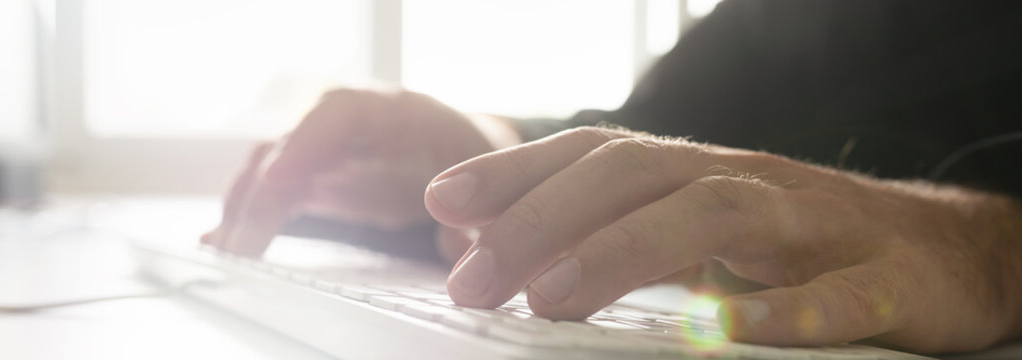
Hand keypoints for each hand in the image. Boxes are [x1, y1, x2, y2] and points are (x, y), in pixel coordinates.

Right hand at [204, 87, 518, 257]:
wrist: (457, 142)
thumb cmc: (465, 154)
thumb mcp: (482, 176)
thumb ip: (472, 211)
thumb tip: (461, 249)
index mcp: (392, 111)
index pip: (338, 115)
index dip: (303, 146)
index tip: (276, 183)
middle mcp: (344, 122)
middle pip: (287, 147)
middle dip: (259, 196)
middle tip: (241, 249)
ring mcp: (319, 145)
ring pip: (266, 169)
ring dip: (242, 211)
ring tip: (226, 256)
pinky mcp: (307, 173)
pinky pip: (268, 191)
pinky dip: (245, 217)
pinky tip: (221, 246)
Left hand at [424, 126, 1021, 352]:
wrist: (944, 250)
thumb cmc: (799, 242)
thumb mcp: (698, 227)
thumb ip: (614, 229)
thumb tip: (507, 247)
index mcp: (699, 171)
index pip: (596, 154)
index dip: (519, 172)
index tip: (444, 202)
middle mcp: (747, 182)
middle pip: (634, 178)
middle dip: (543, 222)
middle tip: (473, 281)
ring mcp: (814, 227)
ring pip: (714, 215)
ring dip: (624, 251)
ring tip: (551, 298)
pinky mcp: (882, 279)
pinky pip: (834, 296)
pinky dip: (776, 313)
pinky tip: (719, 332)